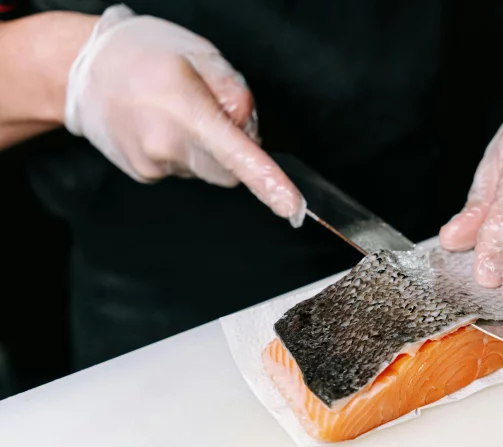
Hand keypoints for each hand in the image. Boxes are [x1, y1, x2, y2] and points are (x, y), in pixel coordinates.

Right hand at [64, 5, 304, 225]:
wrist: (79, 70)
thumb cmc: (141, 53)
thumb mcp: (199, 54)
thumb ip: (234, 92)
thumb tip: (248, 128)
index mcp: (184, 110)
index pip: (237, 156)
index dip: (269, 182)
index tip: (292, 206)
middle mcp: (165, 144)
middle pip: (229, 171)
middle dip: (235, 151)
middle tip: (214, 112)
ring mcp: (153, 165)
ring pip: (207, 170)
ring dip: (206, 148)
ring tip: (178, 113)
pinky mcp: (145, 175)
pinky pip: (184, 170)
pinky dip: (184, 152)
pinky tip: (163, 126)